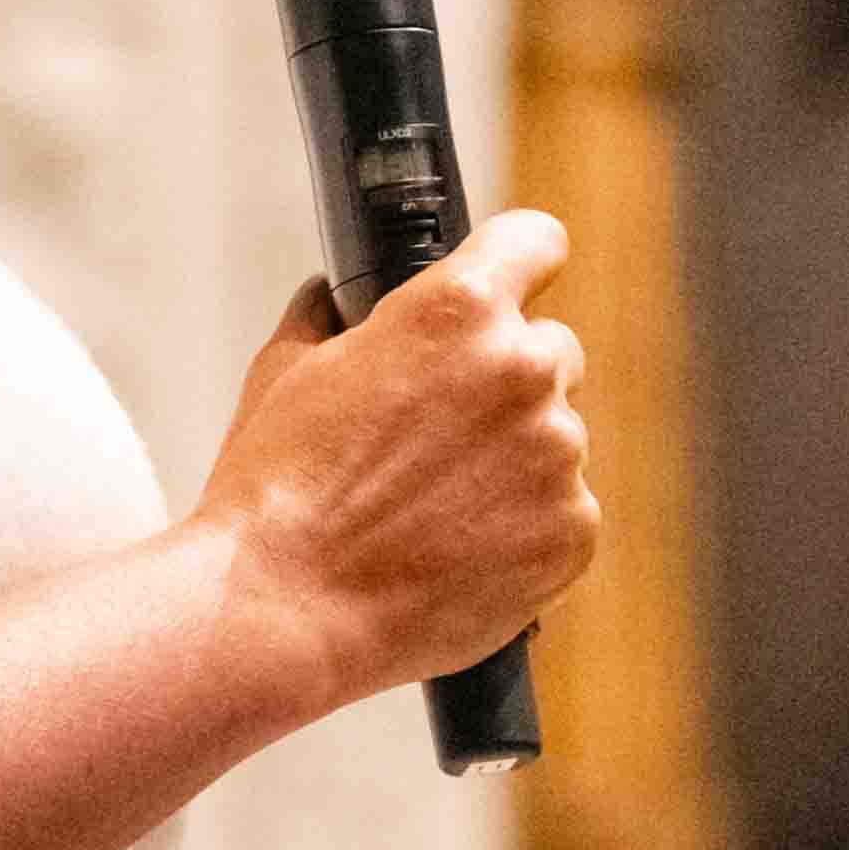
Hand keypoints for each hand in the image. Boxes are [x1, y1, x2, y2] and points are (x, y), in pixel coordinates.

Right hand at [190, 208, 595, 711]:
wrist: (285, 608)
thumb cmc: (276, 487)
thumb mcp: (285, 369)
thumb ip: (329, 317)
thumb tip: (329, 299)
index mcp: (458, 309)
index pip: (536, 241)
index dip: (518, 262)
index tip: (513, 283)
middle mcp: (523, 371)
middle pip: (551, 351)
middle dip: (506, 379)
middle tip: (443, 430)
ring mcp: (557, 456)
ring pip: (557, 437)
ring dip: (516, 458)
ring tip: (438, 504)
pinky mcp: (572, 533)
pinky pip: (566, 512)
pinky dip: (528, 526)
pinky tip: (462, 545)